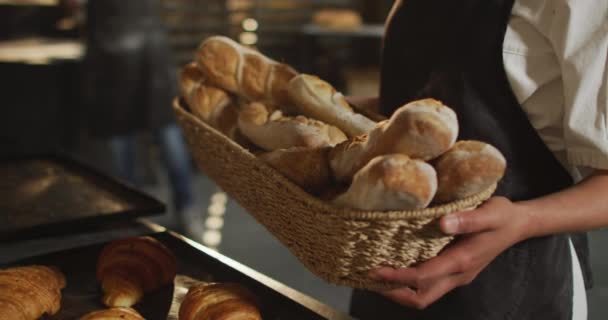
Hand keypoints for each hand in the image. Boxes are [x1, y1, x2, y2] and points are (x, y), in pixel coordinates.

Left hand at [369, 196, 532, 309]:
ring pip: (424, 295)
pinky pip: (429, 285)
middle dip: (394, 292)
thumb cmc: (503, 215)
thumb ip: (468, 219)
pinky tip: (397, 265)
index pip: (423, 277)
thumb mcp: (490, 212)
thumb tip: (442, 223)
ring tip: (378, 273)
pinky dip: (410, 282)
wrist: (520, 224)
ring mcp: (457, 276)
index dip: (397, 277)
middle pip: (421, 297)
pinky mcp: (456, 271)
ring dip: (400, 289)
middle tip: (370, 275)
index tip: (375, 269)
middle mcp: (458, 274)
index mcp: (462, 261)